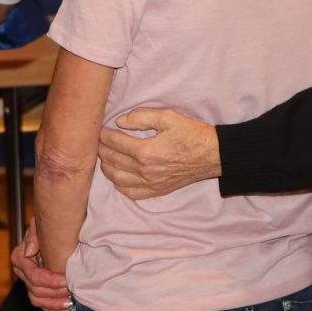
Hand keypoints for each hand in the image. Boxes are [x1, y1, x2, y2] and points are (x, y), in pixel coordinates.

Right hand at [11, 227, 69, 310]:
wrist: (56, 237)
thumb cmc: (49, 229)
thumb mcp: (41, 224)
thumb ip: (34, 233)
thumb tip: (30, 251)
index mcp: (19, 257)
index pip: (33, 275)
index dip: (50, 280)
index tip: (65, 278)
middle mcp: (21, 272)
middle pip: (35, 289)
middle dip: (55, 290)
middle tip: (71, 287)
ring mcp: (28, 283)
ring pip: (37, 299)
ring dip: (55, 300)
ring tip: (70, 297)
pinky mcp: (36, 291)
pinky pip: (42, 305)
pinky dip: (54, 306)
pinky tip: (66, 303)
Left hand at [98, 108, 220, 199]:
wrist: (212, 155)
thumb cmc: (191, 134)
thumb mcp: (168, 117)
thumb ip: (141, 117)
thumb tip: (119, 122)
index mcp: (146, 151)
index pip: (114, 142)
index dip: (103, 134)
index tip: (99, 129)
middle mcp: (145, 171)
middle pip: (112, 160)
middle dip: (101, 148)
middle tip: (99, 141)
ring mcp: (150, 183)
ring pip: (116, 178)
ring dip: (106, 166)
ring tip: (105, 156)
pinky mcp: (156, 191)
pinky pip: (130, 193)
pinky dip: (119, 184)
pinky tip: (118, 175)